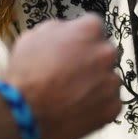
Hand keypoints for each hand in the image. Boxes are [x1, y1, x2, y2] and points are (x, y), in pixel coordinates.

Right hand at [3, 15, 121, 138]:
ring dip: (95, 83)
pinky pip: (109, 102)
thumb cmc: (27, 71)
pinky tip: (78, 108)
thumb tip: (68, 32)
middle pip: (104, 52)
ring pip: (107, 79)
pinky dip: (97, 105)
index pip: (93, 25)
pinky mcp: (113, 107)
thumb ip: (59, 29)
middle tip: (71, 72)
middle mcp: (106, 53)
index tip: (71, 47)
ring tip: (72, 94)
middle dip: (91, 60)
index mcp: (89, 30)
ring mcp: (111, 82)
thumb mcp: (34, 36)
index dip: (80, 37)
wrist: (25, 112)